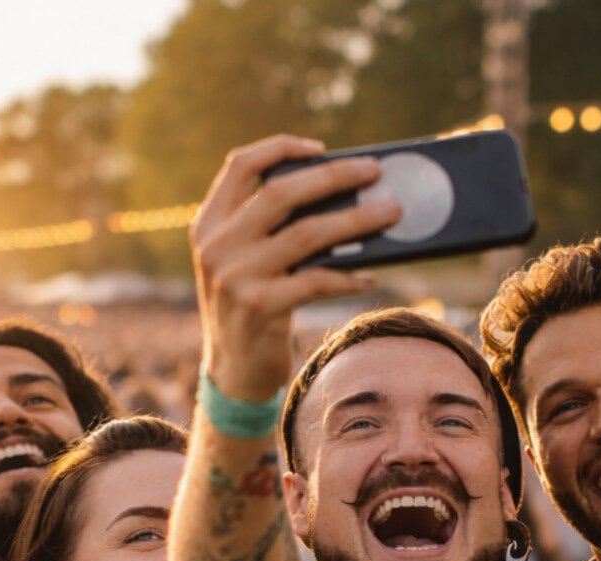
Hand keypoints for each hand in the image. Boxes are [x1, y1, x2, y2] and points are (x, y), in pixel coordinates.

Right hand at [190, 135, 397, 399]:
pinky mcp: (259, 307)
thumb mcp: (242, 261)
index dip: (281, 148)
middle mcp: (216, 245)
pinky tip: (370, 275)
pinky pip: (317, 280)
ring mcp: (235, 276)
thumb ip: (268, 227)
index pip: (240, 165)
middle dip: (333, 175)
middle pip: (281, 192)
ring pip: (308, 233)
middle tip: (373, 171)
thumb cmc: (251, 306)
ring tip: (391, 212)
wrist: (232, 372)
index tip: (320, 149)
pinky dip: (348, 275)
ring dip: (356, 220)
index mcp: (209, 223)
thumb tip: (341, 191)